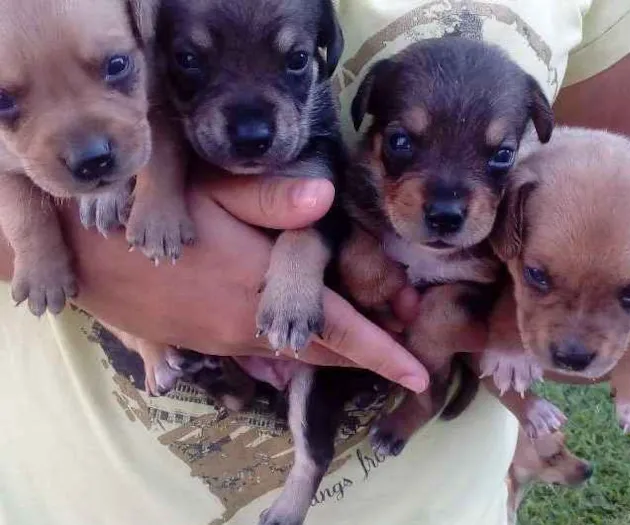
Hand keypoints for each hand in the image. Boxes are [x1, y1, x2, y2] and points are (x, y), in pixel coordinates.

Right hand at [63, 174, 428, 392]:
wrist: (78, 249)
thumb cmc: (149, 213)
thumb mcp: (211, 192)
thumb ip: (272, 200)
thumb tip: (327, 196)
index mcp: (262, 291)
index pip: (338, 329)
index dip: (383, 352)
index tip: (421, 374)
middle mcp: (248, 327)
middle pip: (321, 350)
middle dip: (365, 352)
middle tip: (402, 341)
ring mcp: (221, 339)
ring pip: (288, 354)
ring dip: (326, 351)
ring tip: (362, 340)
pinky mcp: (197, 341)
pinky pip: (254, 354)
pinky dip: (284, 352)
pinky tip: (292, 347)